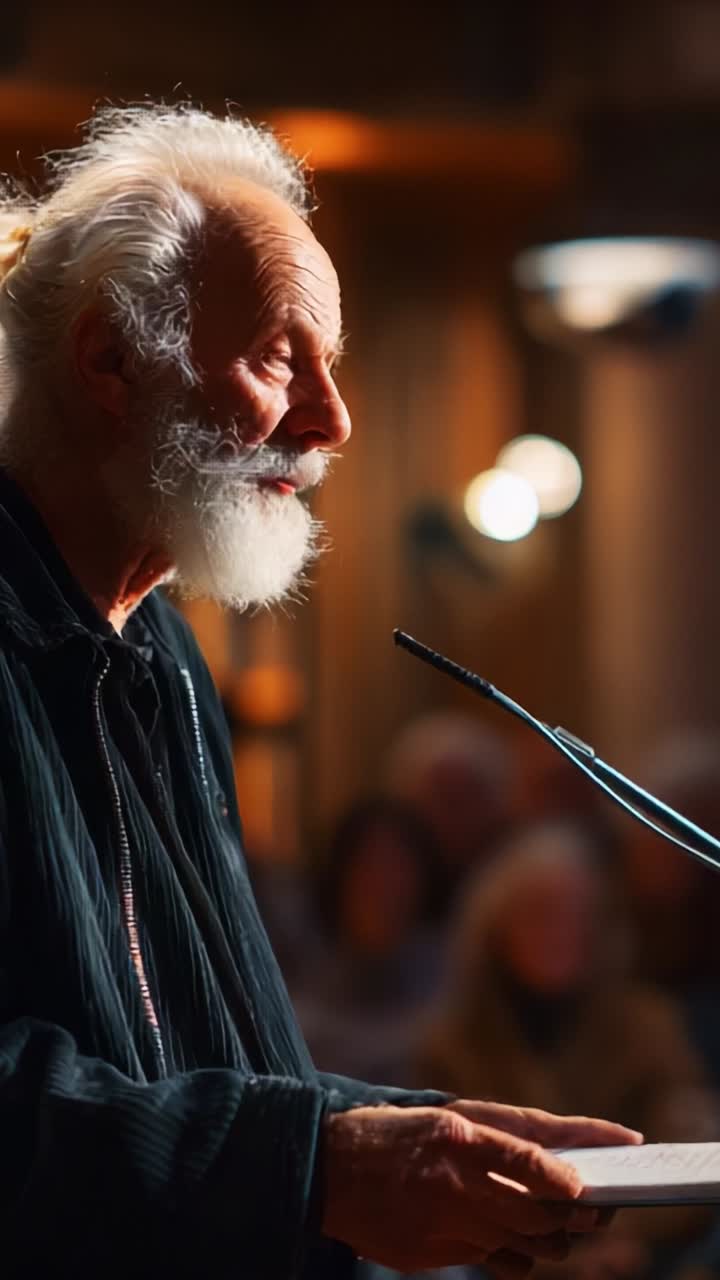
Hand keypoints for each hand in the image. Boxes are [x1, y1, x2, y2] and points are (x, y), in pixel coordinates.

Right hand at [321, 1104, 640, 1274]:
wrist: (326, 1169)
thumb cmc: (388, 1134)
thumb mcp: (439, 1118)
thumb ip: (492, 1139)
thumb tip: (553, 1162)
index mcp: (456, 1134)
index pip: (525, 1158)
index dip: (562, 1177)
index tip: (587, 1186)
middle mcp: (452, 1180)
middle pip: (532, 1208)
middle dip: (572, 1214)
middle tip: (597, 1210)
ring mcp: (441, 1222)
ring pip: (518, 1241)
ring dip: (550, 1239)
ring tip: (564, 1231)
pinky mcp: (432, 1253)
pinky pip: (489, 1260)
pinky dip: (513, 1256)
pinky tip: (521, 1247)